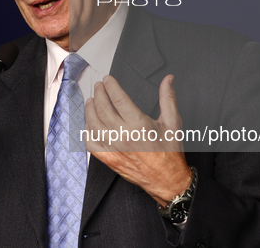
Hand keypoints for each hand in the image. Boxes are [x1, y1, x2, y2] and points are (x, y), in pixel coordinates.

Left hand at [85, 75, 191, 205]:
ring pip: (93, 124)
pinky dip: (87, 131)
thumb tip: (168, 79)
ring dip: (90, 109)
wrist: (167, 180)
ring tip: (91, 100)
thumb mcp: (173, 122)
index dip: (110, 85)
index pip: (118, 98)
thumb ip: (168, 98)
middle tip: (98, 86)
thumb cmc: (170, 153)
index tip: (108, 80)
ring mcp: (114, 148)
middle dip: (98, 93)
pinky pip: (91, 143)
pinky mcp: (108, 159)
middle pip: (103, 108)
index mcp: (139, 124)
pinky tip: (89, 124)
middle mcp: (123, 135)